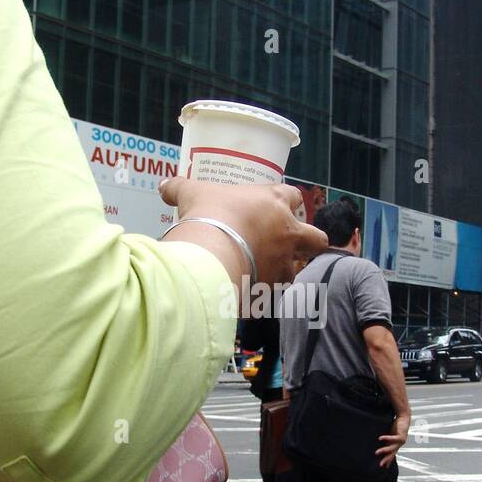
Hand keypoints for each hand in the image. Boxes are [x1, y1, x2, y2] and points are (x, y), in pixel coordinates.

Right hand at [159, 178, 328, 287]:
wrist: (211, 253)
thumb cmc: (207, 214)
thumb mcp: (191, 194)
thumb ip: (179, 188)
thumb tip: (164, 186)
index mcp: (274, 202)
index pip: (294, 196)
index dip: (288, 202)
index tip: (277, 207)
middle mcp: (287, 232)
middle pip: (317, 238)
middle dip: (310, 243)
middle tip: (290, 247)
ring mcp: (283, 261)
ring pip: (297, 270)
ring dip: (284, 272)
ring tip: (263, 274)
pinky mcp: (273, 287)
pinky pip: (274, 294)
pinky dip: (265, 295)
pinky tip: (251, 295)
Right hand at [377, 414, 409, 468]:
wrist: (404, 419)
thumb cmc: (396, 426)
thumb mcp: (390, 434)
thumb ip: (386, 439)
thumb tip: (377, 440)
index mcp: (395, 445)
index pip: (391, 455)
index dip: (388, 461)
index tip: (384, 467)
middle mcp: (398, 445)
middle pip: (391, 454)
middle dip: (386, 460)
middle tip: (380, 465)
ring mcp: (401, 441)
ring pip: (391, 448)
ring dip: (384, 451)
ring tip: (376, 452)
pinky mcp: (401, 436)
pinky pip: (393, 438)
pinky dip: (386, 438)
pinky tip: (380, 438)